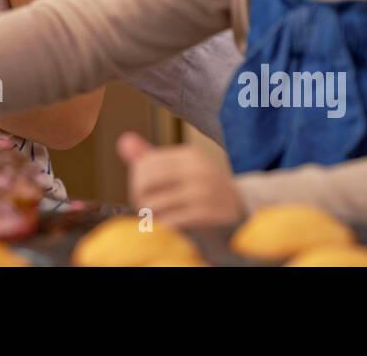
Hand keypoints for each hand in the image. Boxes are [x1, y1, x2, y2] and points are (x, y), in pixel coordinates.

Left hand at [117, 132, 246, 228]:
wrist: (243, 212)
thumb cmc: (204, 190)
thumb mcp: (181, 170)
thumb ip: (151, 158)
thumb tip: (123, 140)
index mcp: (190, 155)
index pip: (145, 163)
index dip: (136, 181)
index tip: (143, 193)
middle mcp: (197, 169)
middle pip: (145, 181)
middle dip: (139, 197)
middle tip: (146, 208)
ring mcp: (204, 192)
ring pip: (154, 203)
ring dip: (150, 215)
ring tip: (159, 218)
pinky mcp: (208, 214)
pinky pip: (170, 221)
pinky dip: (164, 226)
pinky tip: (169, 227)